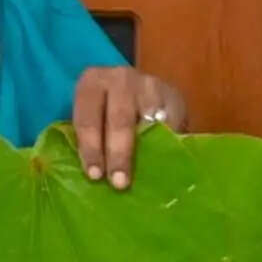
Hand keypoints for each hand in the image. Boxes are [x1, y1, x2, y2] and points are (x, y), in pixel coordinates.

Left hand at [72, 65, 189, 188]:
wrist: (135, 90)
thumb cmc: (103, 113)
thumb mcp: (90, 117)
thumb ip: (87, 138)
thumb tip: (91, 175)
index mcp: (92, 82)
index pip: (87, 117)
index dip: (90, 147)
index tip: (95, 175)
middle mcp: (120, 78)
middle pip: (119, 118)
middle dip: (118, 153)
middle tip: (119, 183)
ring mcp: (149, 84)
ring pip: (148, 120)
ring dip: (146, 150)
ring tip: (145, 176)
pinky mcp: (173, 96)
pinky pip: (171, 123)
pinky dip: (167, 144)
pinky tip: (163, 162)